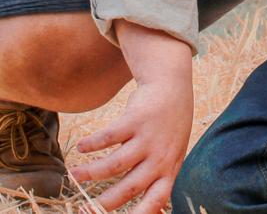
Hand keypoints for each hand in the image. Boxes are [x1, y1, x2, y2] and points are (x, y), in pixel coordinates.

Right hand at [70, 22, 192, 213]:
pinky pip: (109, 136)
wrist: (172, 87)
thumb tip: (145, 213)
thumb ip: (158, 179)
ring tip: (73, 175)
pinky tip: (81, 147)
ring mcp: (148, 138)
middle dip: (103, 203)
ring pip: (114, 164)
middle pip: (129, 188)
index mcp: (169, 170)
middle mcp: (160, 157)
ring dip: (90, 172)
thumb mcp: (172, 154)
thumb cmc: (169, 128)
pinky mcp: (136, 119)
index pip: (156, 201)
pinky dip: (92, 143)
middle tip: (82, 209)